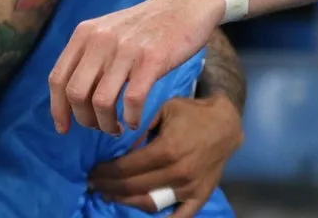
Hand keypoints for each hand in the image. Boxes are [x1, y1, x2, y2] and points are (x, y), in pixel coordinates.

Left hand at [50, 0, 224, 135]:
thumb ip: (88, 56)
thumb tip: (71, 96)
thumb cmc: (146, 26)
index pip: (58, 78)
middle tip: (99, 126)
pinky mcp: (152, 59)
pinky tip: (135, 121)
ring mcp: (125, 49)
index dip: (57, 109)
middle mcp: (100, 39)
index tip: (64, 128)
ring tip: (117, 127)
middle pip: (75, 94)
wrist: (185, 5)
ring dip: (107, 124)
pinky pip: (132, 100)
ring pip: (101, 102)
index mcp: (85, 34)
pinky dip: (131, 118)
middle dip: (84, 119)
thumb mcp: (108, 32)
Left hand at [89, 93, 242, 214]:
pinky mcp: (199, 196)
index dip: (106, 172)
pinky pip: (179, 216)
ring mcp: (189, 188)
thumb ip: (139, 127)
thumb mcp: (162, 109)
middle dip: (109, 187)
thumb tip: (115, 145)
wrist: (225, 124)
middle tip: (94, 184)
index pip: (127, 168)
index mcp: (166, 149)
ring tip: (110, 196)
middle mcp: (177, 172)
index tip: (92, 172)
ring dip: (126, 202)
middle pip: (134, 187)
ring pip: (150, 204)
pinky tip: (141, 215)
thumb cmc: (191, 113)